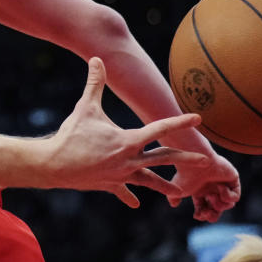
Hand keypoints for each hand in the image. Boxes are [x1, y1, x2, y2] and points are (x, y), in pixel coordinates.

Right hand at [48, 57, 210, 206]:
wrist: (55, 165)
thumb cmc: (72, 135)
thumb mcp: (85, 107)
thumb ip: (94, 83)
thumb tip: (96, 58)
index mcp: (128, 140)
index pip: (160, 128)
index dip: (180, 122)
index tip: (198, 119)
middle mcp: (130, 160)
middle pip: (163, 159)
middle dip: (186, 160)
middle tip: (206, 162)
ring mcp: (121, 175)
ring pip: (149, 181)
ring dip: (165, 187)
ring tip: (180, 193)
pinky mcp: (110, 184)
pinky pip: (123, 191)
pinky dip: (129, 196)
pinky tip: (135, 203)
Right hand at [169, 152, 241, 221]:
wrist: (194, 162)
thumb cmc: (185, 174)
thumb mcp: (177, 189)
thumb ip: (173, 198)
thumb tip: (174, 204)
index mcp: (200, 191)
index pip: (204, 209)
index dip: (202, 215)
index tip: (196, 215)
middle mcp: (212, 188)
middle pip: (217, 210)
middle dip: (211, 215)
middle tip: (206, 213)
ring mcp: (223, 184)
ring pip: (227, 205)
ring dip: (219, 205)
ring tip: (211, 196)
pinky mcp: (232, 179)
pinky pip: (235, 197)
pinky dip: (227, 196)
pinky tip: (219, 187)